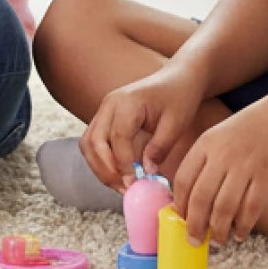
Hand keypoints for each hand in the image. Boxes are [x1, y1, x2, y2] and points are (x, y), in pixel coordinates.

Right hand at [83, 63, 206, 189]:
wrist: (176, 79)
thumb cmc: (179, 98)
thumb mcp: (176, 123)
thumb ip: (160, 147)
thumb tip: (147, 172)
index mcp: (127, 102)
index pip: (117, 137)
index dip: (124, 164)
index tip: (136, 185)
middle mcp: (109, 104)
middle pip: (94, 141)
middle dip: (107, 170)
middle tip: (126, 190)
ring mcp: (104, 110)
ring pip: (88, 144)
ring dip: (100, 168)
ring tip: (122, 186)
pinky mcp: (105, 118)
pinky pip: (93, 142)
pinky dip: (101, 161)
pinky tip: (119, 175)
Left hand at [173, 102, 267, 245]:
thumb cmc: (249, 128)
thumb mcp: (219, 135)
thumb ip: (205, 160)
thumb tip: (192, 195)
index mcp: (206, 144)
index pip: (184, 179)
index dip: (180, 203)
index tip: (179, 219)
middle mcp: (222, 155)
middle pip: (201, 197)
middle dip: (195, 223)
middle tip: (194, 239)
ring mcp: (245, 166)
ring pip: (225, 207)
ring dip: (219, 229)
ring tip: (217, 240)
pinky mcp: (267, 176)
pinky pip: (251, 208)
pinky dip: (243, 225)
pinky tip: (239, 234)